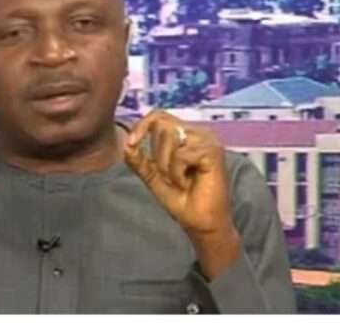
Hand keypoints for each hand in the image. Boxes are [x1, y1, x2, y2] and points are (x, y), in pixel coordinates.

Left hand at [123, 110, 240, 278]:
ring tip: (178, 180)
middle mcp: (198, 133)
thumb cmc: (183, 200)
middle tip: (167, 176)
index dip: (141, 125)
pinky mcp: (213, 152)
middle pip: (162, 124)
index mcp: (185, 135)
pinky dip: (177, 173)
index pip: (159, 116)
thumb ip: (140, 161)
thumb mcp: (153, 178)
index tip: (131, 143)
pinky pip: (181, 154)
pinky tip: (187, 184)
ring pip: (170, 136)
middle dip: (157, 154)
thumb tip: (126, 144)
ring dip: (166, 164)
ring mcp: (207, 140)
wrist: (201, 224)